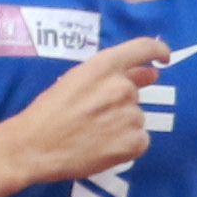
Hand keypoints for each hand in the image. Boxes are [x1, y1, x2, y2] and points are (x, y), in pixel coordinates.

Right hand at [0, 39, 172, 192]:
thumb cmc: (49, 113)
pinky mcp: (134, 142)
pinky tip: (102, 147)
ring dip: (121, 125)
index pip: (144, 48)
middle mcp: (122, 87)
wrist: (34, 147)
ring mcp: (130, 115)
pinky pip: (140, 140)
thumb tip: (150, 74)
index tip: (163, 58)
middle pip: (134, 92)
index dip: (158, 51)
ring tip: (93, 134)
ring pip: (136, 118)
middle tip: (95, 117)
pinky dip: (126, 145)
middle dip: (120, 102)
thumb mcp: (75, 81)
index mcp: (104, 66)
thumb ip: (113, 75)